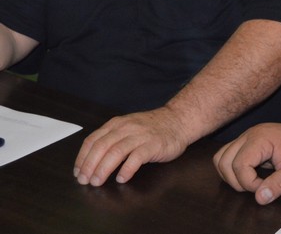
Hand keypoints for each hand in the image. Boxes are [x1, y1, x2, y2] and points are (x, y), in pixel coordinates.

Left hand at [73, 107, 189, 185]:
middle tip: (85, 181)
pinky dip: (126, 169)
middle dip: (90, 166)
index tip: (78, 172)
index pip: (92, 140)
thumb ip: (112, 139)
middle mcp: (126, 128)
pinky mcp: (153, 145)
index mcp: (117, 124)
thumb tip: (92, 161)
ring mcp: (140, 136)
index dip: (82, 158)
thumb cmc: (152, 129)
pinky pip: (136, 158)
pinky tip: (122, 179)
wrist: (179, 120)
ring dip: (103, 169)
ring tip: (98, 182)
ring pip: (116, 152)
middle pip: (101, 147)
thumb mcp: (128, 128)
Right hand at [214, 120, 280, 204]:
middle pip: (224, 161)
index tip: (266, 187)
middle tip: (259, 186)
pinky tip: (252, 176)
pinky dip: (234, 170)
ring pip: (222, 158)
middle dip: (237, 181)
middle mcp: (250, 134)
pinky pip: (229, 157)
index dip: (249, 183)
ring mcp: (248, 138)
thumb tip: (260, 197)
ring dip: (232, 175)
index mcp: (262, 138)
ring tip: (254, 182)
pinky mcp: (249, 143)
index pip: (239, 164)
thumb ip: (280, 184)